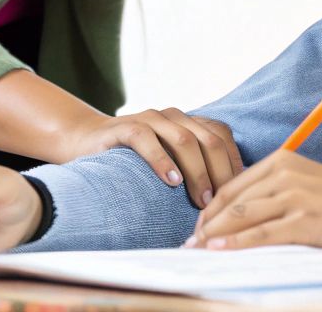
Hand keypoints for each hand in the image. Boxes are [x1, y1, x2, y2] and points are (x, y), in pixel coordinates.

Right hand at [61, 109, 242, 208]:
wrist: (85, 141)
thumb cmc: (133, 160)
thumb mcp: (169, 161)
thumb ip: (194, 168)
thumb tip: (228, 198)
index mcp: (188, 122)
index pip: (222, 136)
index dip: (233, 164)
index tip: (236, 196)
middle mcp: (173, 117)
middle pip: (209, 139)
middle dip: (220, 173)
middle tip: (219, 204)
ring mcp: (149, 119)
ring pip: (184, 138)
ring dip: (197, 171)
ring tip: (201, 199)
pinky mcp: (124, 127)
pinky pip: (147, 139)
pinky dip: (162, 160)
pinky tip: (171, 181)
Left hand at [184, 150, 321, 251]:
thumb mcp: (312, 186)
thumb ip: (280, 193)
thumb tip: (246, 215)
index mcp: (285, 161)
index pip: (234, 184)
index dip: (212, 208)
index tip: (199, 226)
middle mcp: (286, 173)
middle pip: (232, 199)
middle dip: (206, 223)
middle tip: (190, 244)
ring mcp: (295, 196)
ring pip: (241, 216)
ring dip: (214, 234)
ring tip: (197, 250)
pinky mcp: (306, 221)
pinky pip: (261, 234)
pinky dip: (235, 243)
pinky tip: (218, 250)